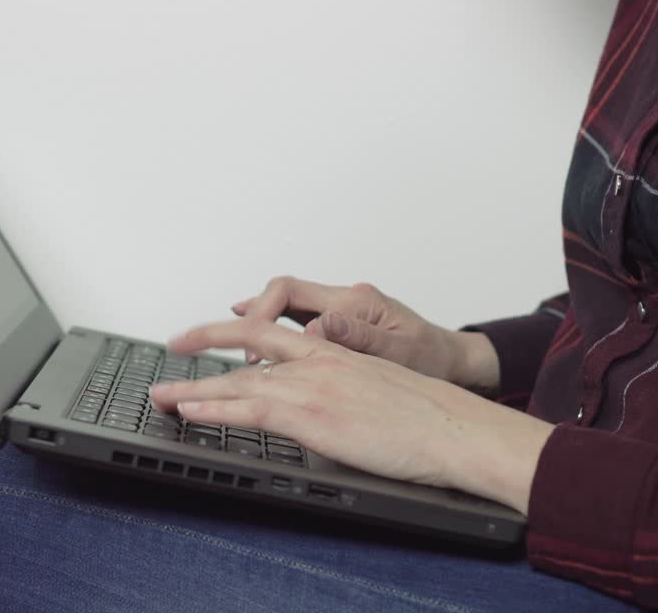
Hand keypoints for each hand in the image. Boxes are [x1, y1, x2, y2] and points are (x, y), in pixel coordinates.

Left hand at [151, 318, 553, 514]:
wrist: (456, 428)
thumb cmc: (432, 418)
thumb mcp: (382, 388)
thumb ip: (348, 389)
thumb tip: (332, 406)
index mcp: (338, 350)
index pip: (278, 330)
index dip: (241, 328)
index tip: (218, 334)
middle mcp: (320, 359)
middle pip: (247, 339)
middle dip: (204, 339)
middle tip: (175, 345)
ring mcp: (313, 385)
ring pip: (237, 380)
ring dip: (192, 388)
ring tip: (162, 394)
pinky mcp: (311, 414)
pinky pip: (247, 409)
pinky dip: (212, 409)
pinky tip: (189, 409)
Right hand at [232, 277, 499, 393]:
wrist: (456, 364)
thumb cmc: (434, 359)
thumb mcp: (403, 353)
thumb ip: (360, 339)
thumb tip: (321, 329)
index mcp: (355, 302)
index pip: (289, 293)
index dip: (259, 316)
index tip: (245, 349)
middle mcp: (343, 302)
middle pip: (278, 295)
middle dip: (240, 318)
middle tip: (200, 341)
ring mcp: (340, 315)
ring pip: (282, 310)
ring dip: (251, 327)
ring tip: (218, 347)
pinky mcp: (339, 330)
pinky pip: (294, 326)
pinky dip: (269, 337)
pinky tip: (251, 356)